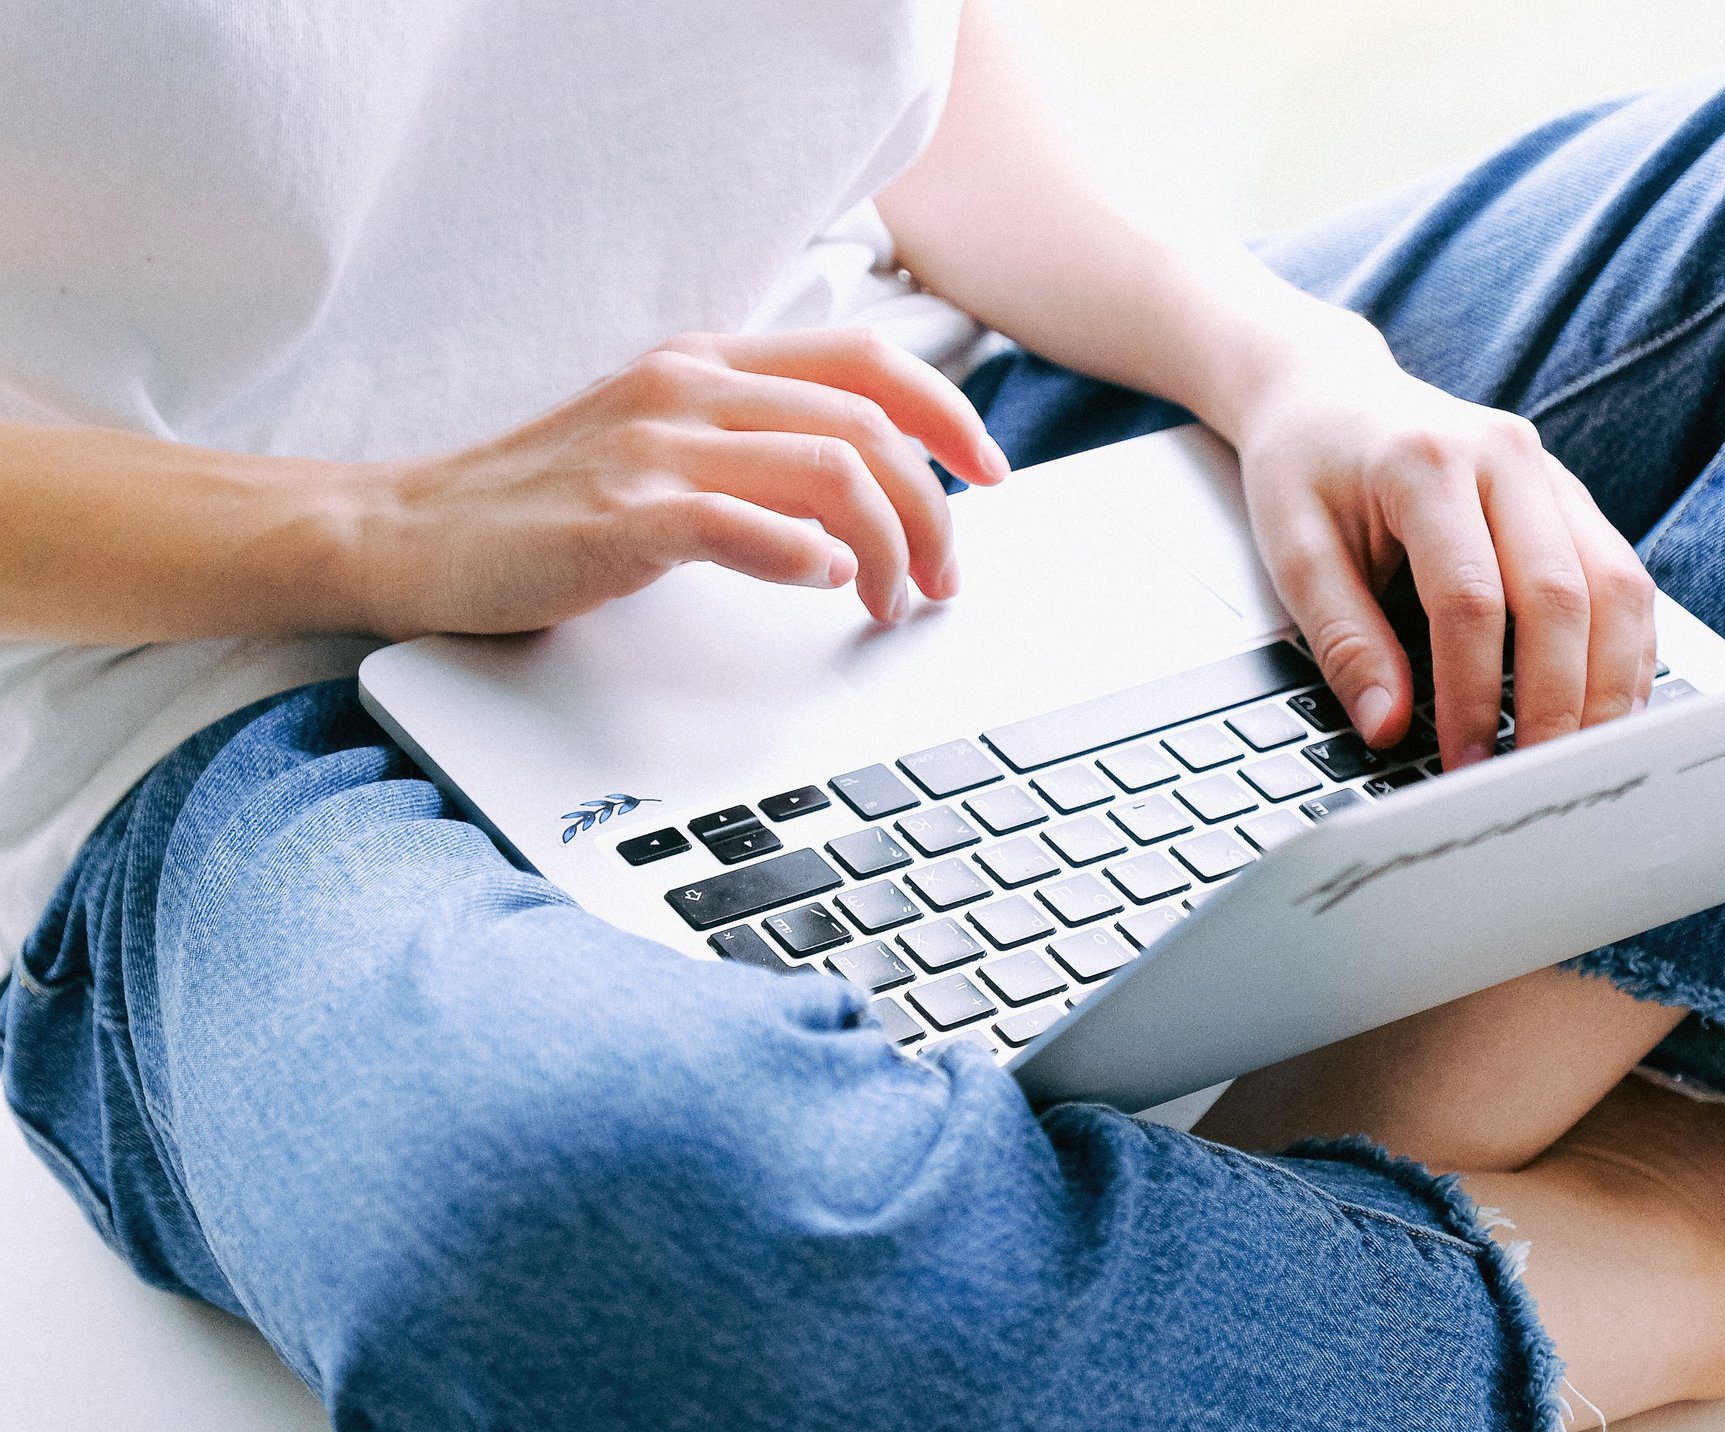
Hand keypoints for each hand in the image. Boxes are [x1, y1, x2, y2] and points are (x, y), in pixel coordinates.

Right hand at [351, 330, 1009, 637]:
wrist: (408, 532)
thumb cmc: (541, 502)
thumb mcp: (659, 444)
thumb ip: (749, 443)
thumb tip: (862, 483)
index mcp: (705, 363)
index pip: (866, 361)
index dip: (948, 412)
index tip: (990, 471)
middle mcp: (686, 388)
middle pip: (867, 424)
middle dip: (934, 508)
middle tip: (946, 576)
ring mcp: (650, 448)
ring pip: (827, 472)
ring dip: (888, 547)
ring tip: (893, 603)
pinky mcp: (618, 516)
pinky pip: (739, 525)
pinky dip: (804, 556)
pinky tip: (831, 584)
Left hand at [1229, 315, 1655, 768]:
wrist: (1327, 391)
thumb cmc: (1305, 466)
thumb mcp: (1294, 549)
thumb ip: (1343, 639)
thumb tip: (1388, 725)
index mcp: (1428, 461)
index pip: (1471, 598)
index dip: (1473, 692)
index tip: (1461, 762)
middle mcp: (1506, 456)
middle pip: (1563, 595)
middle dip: (1556, 700)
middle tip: (1533, 777)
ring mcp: (1549, 472)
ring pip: (1615, 584)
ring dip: (1609, 682)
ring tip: (1581, 757)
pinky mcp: (1569, 496)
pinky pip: (1621, 575)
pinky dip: (1622, 648)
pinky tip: (1604, 705)